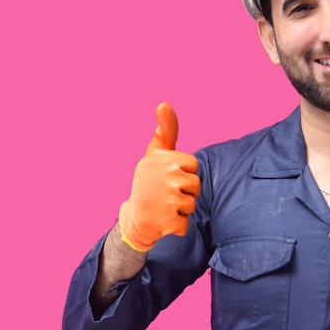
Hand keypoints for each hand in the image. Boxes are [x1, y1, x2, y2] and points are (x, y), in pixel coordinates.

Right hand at [117, 102, 200, 251]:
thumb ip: (166, 131)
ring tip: (164, 206)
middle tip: (165, 193)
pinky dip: (176, 225)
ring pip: (192, 204)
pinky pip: (185, 223)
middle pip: (196, 185)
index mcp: (164, 159)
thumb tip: (163, 104)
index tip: (168, 176)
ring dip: (181, 209)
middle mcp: (166, 178)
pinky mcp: (168, 222)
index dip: (184, 173)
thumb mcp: (155, 154)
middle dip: (185, 192)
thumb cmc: (149, 181)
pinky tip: (162, 220)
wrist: (134, 216)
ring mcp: (167, 200)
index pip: (193, 167)